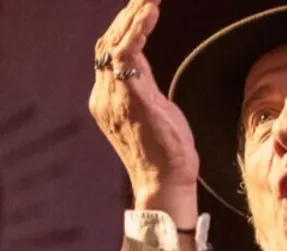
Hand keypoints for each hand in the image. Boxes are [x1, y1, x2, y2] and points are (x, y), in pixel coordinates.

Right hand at [88, 0, 198, 228]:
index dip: (122, 30)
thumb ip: (144, 88)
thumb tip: (142, 67)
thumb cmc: (166, 153)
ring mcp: (114, 98)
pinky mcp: (130, 99)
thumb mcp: (155, 112)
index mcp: (109, 99)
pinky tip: (150, 13)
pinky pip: (128, 56)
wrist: (165, 182)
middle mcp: (105, 96)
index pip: (109, 55)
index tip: (140, 9)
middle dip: (126, 17)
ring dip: (133, 18)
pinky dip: (138, 30)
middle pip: (107, 44)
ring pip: (115, 45)